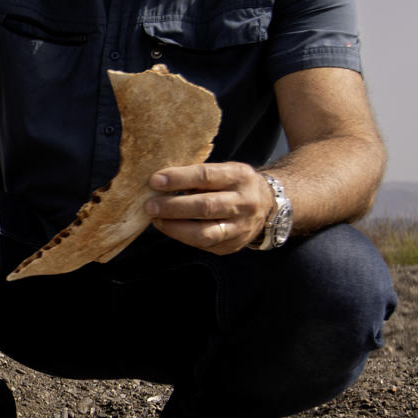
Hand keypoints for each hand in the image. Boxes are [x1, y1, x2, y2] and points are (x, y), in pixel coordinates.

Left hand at [143, 162, 273, 253]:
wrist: (268, 206)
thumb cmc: (234, 184)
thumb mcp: (224, 171)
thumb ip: (198, 177)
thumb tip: (160, 182)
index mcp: (239, 177)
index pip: (206, 176)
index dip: (179, 179)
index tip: (155, 180)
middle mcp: (244, 203)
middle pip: (205, 206)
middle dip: (173, 207)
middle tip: (150, 205)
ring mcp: (240, 228)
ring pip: (204, 233)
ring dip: (175, 227)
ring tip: (156, 220)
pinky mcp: (232, 245)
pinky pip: (204, 244)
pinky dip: (182, 236)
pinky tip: (169, 228)